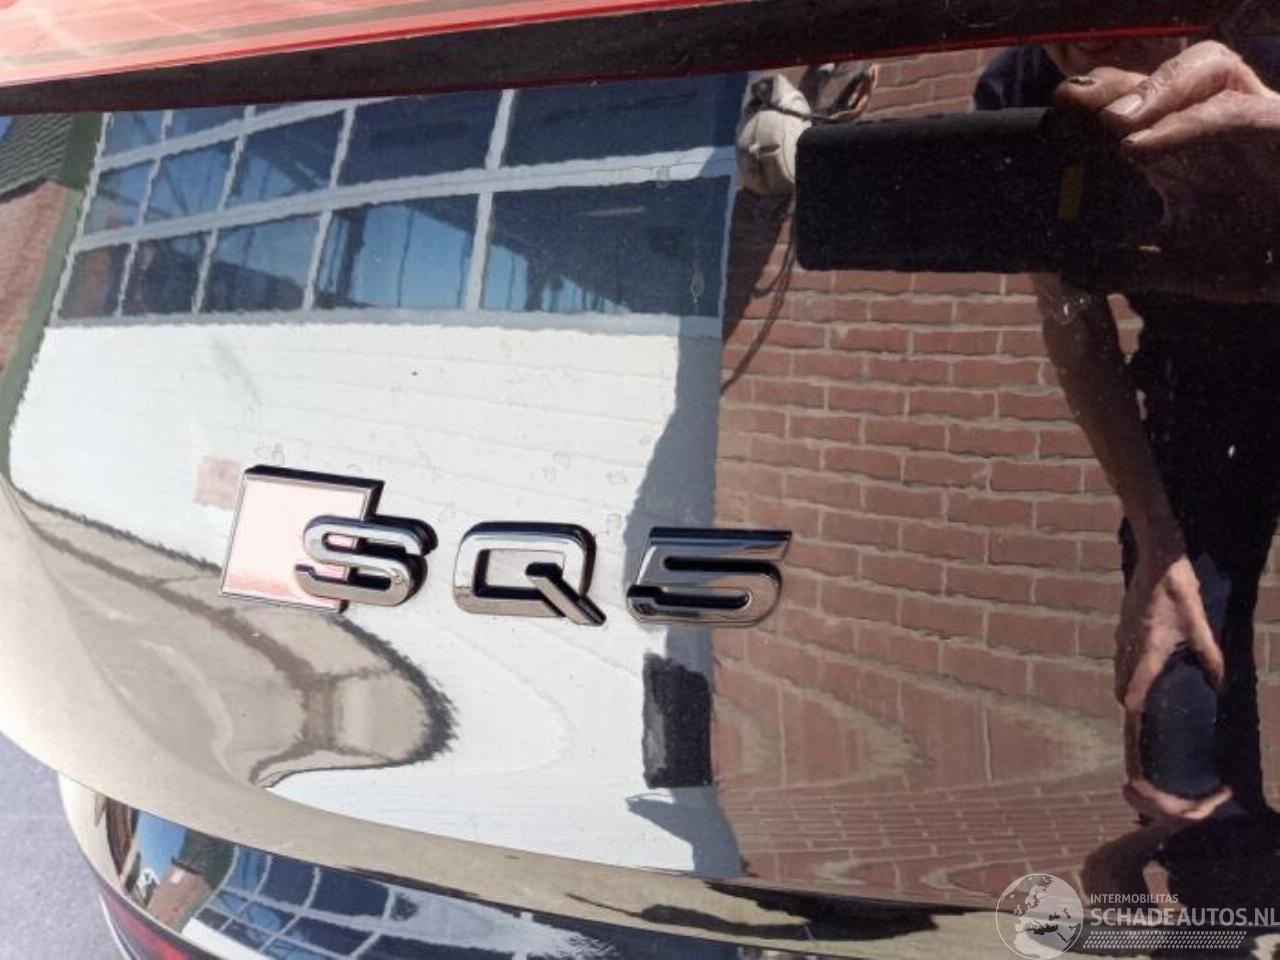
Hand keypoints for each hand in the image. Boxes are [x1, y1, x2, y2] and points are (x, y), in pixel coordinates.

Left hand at [1056, 41, 1279, 301]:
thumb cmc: (1265, 254)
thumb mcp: (1186, 266)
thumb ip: (1132, 267)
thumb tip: (1074, 275)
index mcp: (1185, 150)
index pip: (1138, 108)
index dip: (1094, 104)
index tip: (1053, 120)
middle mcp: (1214, 125)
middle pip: (1163, 78)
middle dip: (1115, 84)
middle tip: (1068, 103)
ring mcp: (1252, 119)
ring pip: (1204, 71)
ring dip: (1150, 92)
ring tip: (1108, 122)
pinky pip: (1232, 112)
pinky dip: (1183, 125)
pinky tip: (1139, 147)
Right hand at [1115, 543, 1227, 819]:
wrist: (1157, 551)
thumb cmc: (1179, 586)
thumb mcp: (1201, 621)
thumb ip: (1209, 655)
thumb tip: (1221, 686)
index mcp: (1147, 650)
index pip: (1133, 692)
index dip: (1135, 714)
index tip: (1139, 734)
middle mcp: (1129, 645)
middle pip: (1121, 685)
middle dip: (1131, 703)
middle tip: (1145, 722)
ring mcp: (1122, 632)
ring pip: (1120, 669)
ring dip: (1129, 685)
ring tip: (1145, 700)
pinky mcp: (1124, 622)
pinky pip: (1122, 654)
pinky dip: (1129, 666)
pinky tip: (1146, 664)